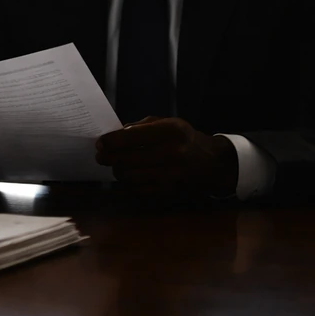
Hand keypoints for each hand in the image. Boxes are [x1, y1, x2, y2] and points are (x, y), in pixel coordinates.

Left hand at [95, 116, 238, 196]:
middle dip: (109, 158)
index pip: (131, 137)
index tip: (100, 143)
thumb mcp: (169, 123)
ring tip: (116, 166)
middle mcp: (173, 153)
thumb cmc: (186, 140)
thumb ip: (141, 127)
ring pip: (130, 177)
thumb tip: (116, 136)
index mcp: (172, 131)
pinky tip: (128, 177)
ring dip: (118, 172)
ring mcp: (172, 175)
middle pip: (127, 159)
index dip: (110, 141)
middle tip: (101, 156)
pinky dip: (129, 184)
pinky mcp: (170, 192)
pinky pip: (139, 190)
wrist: (214, 165)